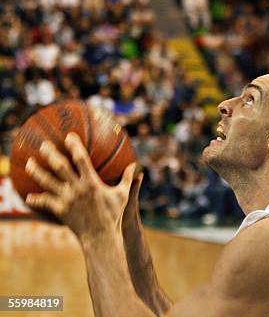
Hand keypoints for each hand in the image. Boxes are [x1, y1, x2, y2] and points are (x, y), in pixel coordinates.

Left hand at [25, 132, 139, 239]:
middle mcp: (77, 189)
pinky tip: (28, 196)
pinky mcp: (60, 211)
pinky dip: (36, 199)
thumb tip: (135, 166)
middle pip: (60, 167)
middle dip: (51, 154)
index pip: (81, 159)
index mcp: (92, 183)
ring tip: (29, 163)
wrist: (101, 236)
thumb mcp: (123, 195)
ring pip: (48, 183)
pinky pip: (45, 202)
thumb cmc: (114, 215)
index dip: (74, 146)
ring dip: (37, 172)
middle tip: (44, 144)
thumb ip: (128, 179)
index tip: (69, 136)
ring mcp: (67, 200)